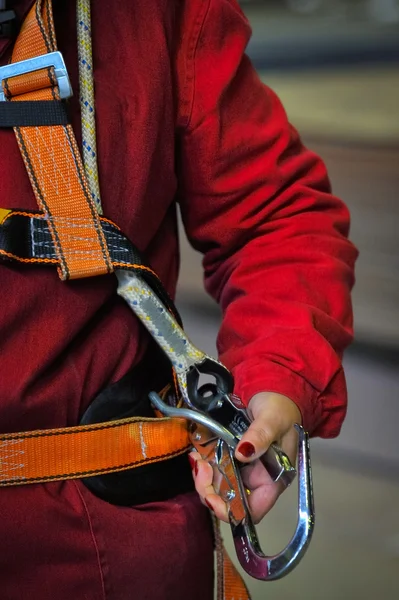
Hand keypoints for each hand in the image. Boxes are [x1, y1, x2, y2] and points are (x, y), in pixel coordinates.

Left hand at [189, 392, 301, 523]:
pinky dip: (203, 463)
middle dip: (209, 489)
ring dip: (203, 475)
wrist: (271, 388)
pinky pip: (213, 467)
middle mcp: (257, 478)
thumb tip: (244, 452)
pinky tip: (197, 452)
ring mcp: (241, 468)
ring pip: (217, 485)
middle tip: (200, 466)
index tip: (211, 497)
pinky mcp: (229, 456)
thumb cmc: (279, 406)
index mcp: (273, 478)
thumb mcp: (273, 419)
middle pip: (229, 500)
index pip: (253, 509)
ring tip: (197, 457)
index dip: (231, 510)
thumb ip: (261, 435)